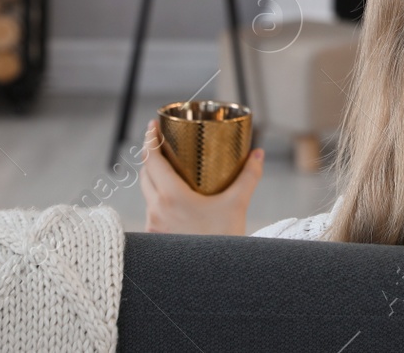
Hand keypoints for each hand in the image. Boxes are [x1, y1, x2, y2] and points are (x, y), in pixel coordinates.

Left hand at [139, 119, 263, 235]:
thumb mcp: (237, 205)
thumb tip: (258, 154)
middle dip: (152, 156)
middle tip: (165, 144)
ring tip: (170, 169)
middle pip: (146, 174)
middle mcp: (156, 209)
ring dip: (154, 177)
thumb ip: (248, 177)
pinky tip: (172, 199)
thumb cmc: (223, 240)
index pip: (151, 159)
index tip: (153, 125)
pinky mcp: (156, 238)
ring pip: (147, 193)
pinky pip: (151, 211)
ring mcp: (154, 225)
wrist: (212, 279)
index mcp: (171, 196)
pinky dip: (158, 198)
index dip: (150, 139)